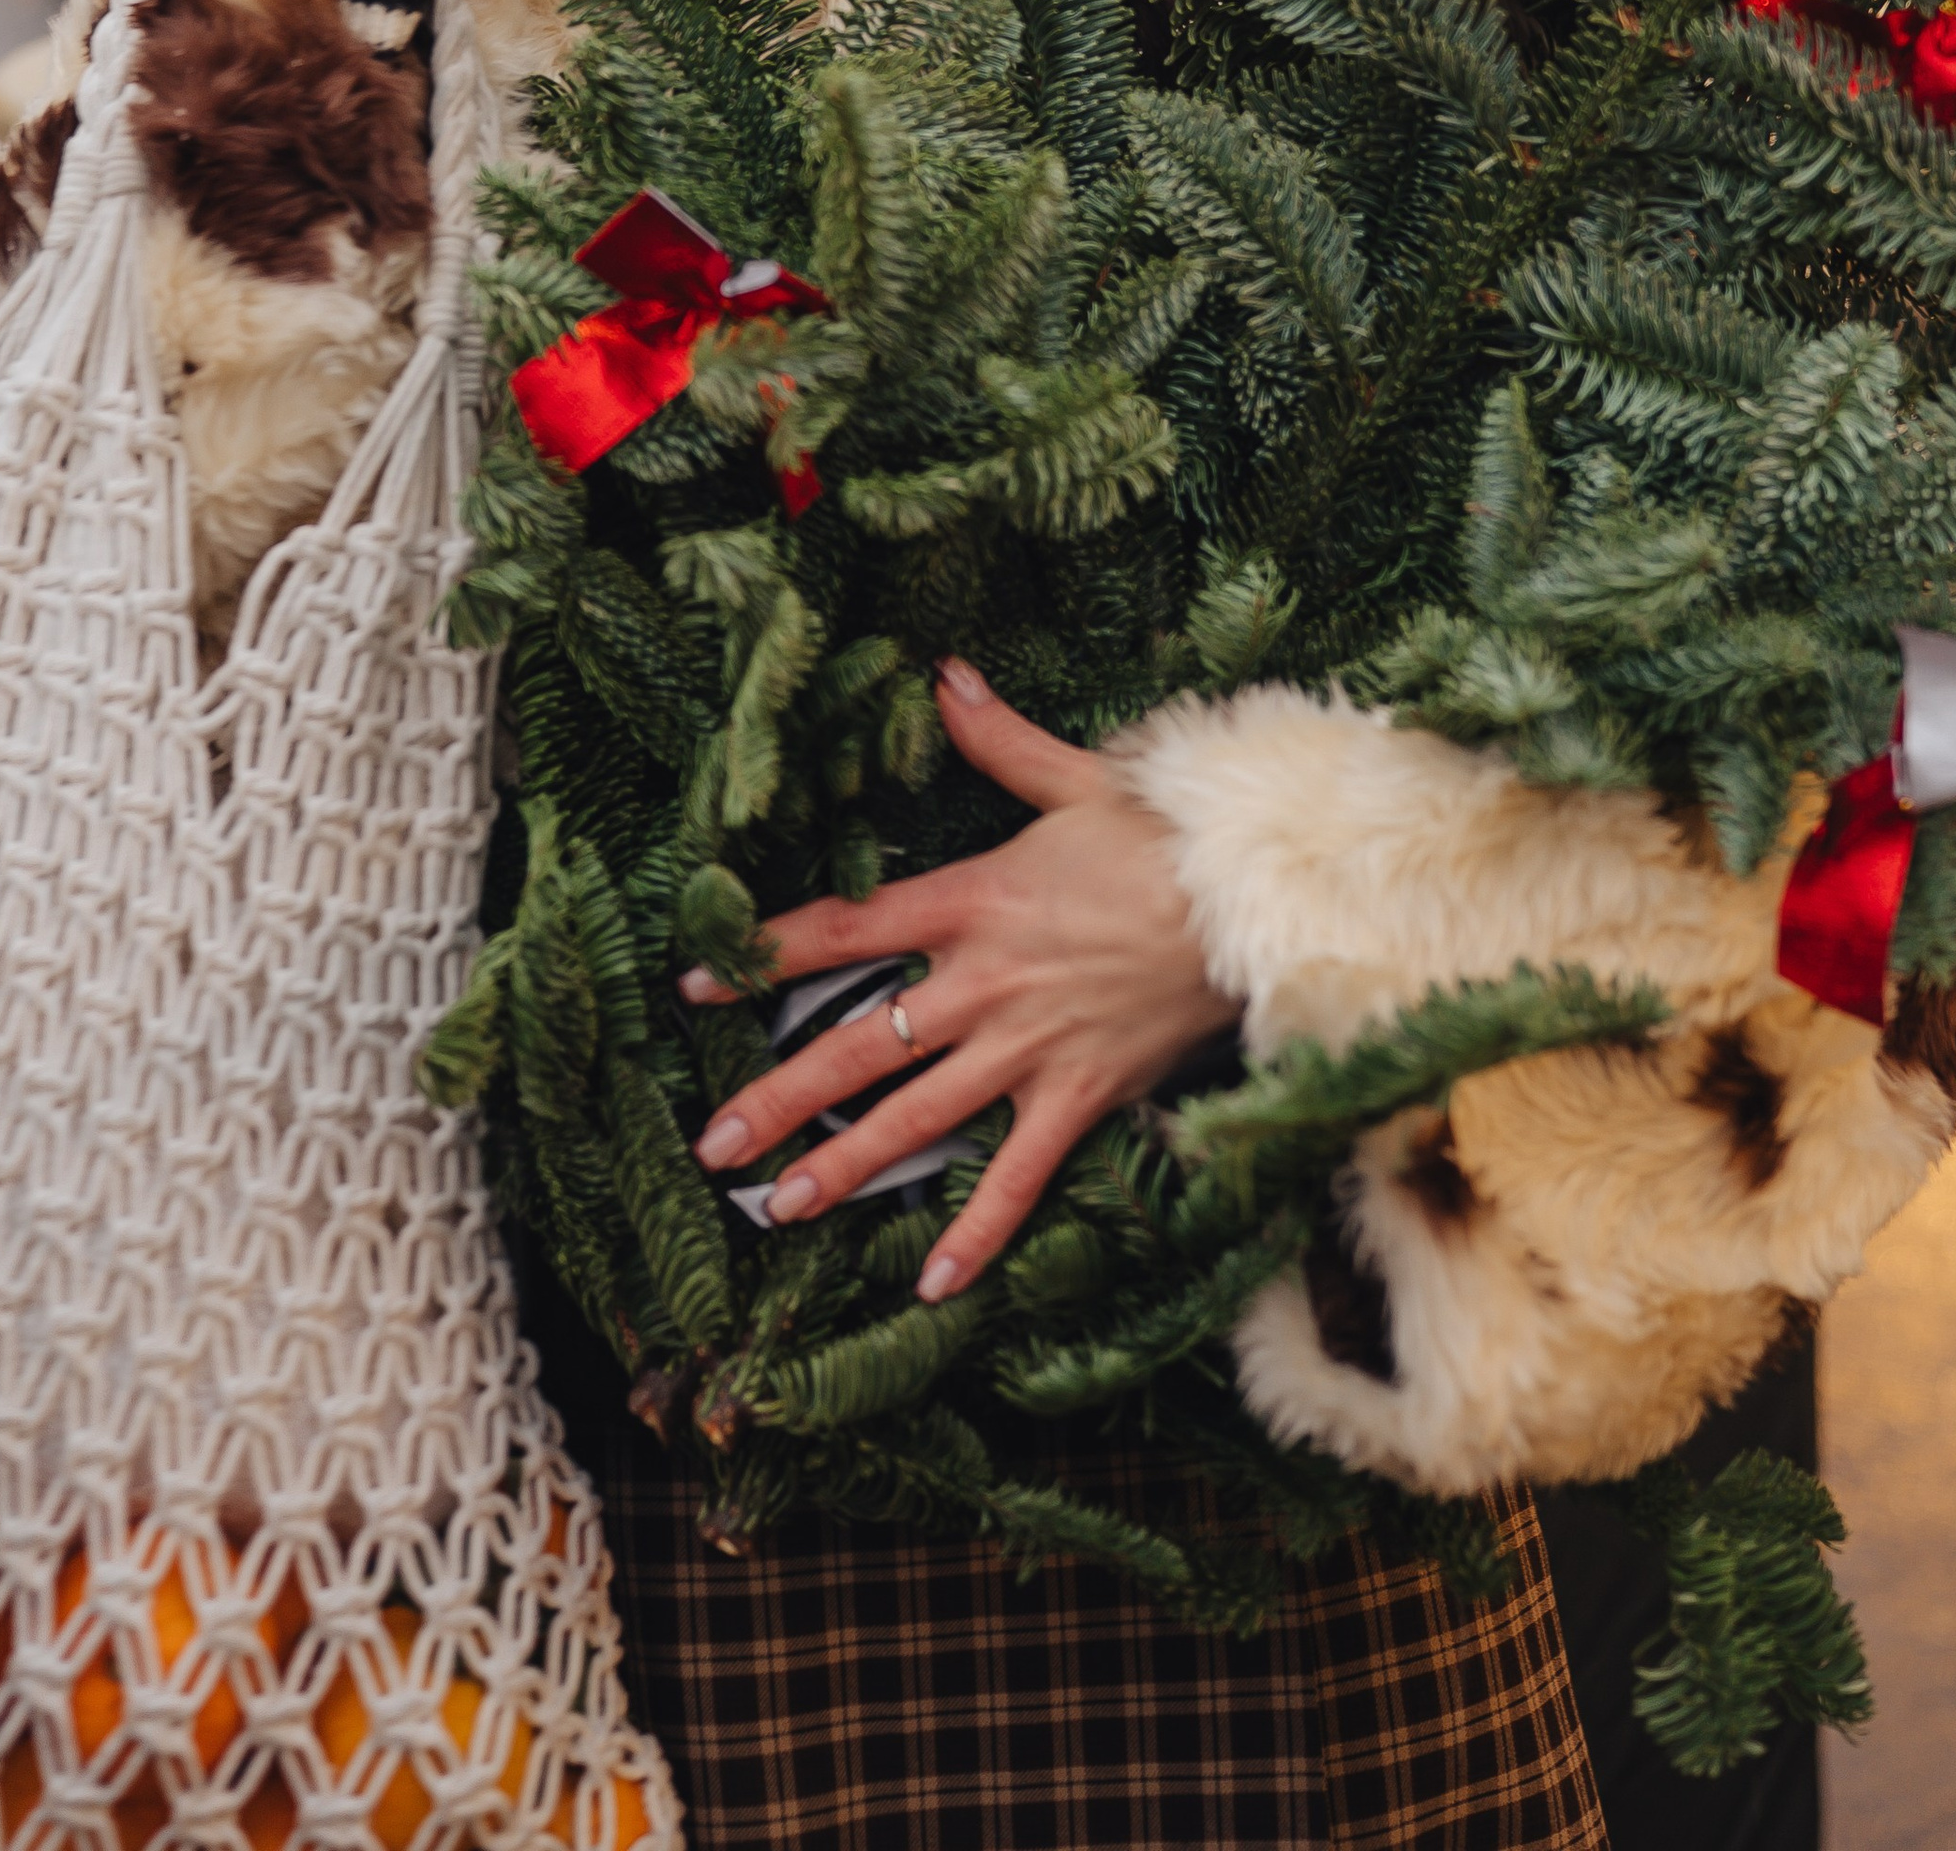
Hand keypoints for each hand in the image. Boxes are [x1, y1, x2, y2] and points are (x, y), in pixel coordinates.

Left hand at [685, 662, 1233, 1302]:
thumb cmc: (1168, 837)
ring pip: (916, 1118)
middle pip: (858, 1046)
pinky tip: (930, 1282)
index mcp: (971, 900)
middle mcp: (982, 983)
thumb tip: (946, 674)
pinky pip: (1017, 1176)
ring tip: (778, 1208)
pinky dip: (976, 1231)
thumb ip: (1000, 738)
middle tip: (711, 1145)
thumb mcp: (1077, 778)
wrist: (1258, 902)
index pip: (844, 931)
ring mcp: (1028, 1047)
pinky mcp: (1080, 1095)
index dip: (764, 958)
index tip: (697, 986)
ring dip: (844, 1167)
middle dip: (779, 1098)